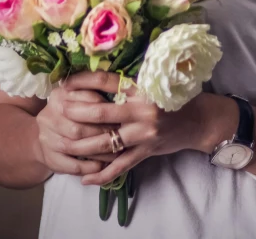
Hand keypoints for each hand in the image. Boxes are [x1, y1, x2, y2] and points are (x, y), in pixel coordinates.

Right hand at [35, 75, 116, 177]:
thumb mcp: (80, 99)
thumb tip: (120, 100)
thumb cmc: (71, 113)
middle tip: (120, 135)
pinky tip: (103, 166)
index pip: (85, 100)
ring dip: (99, 152)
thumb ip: (95, 96)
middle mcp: (48, 116)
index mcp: (59, 96)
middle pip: (79, 126)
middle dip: (103, 132)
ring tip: (117, 151)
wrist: (48, 135)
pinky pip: (73, 166)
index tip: (120, 114)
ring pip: (76, 147)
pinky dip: (90, 167)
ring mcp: (46, 139)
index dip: (105, 108)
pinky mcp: (49, 159)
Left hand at [58, 70, 208, 185]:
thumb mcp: (153, 82)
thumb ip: (129, 81)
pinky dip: (102, 175)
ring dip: (82, 146)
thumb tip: (98, 76)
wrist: (198, 119)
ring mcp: (144, 133)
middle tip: (58, 111)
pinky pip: (121, 166)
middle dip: (76, 113)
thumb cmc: (172, 97)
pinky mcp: (147, 151)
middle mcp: (142, 110)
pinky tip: (85, 179)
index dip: (84, 81)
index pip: (107, 81)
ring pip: (106, 143)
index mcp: (141, 87)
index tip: (66, 82)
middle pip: (101, 113)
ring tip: (63, 144)